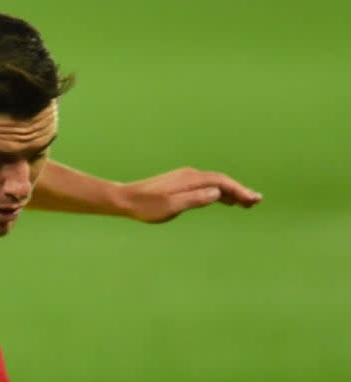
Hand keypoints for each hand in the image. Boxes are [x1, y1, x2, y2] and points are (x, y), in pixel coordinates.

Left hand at [116, 167, 261, 222]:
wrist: (125, 199)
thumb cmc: (146, 206)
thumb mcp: (172, 206)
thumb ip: (195, 199)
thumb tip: (217, 193)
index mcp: (190, 179)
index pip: (221, 182)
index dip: (239, 190)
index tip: (252, 199)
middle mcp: (190, 175)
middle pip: (221, 181)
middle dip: (239, 190)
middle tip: (256, 201)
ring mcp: (185, 179)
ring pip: (214, 184)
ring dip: (230, 192)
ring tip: (246, 203)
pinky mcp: (180, 184)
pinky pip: (205, 186)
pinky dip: (217, 193)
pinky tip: (224, 201)